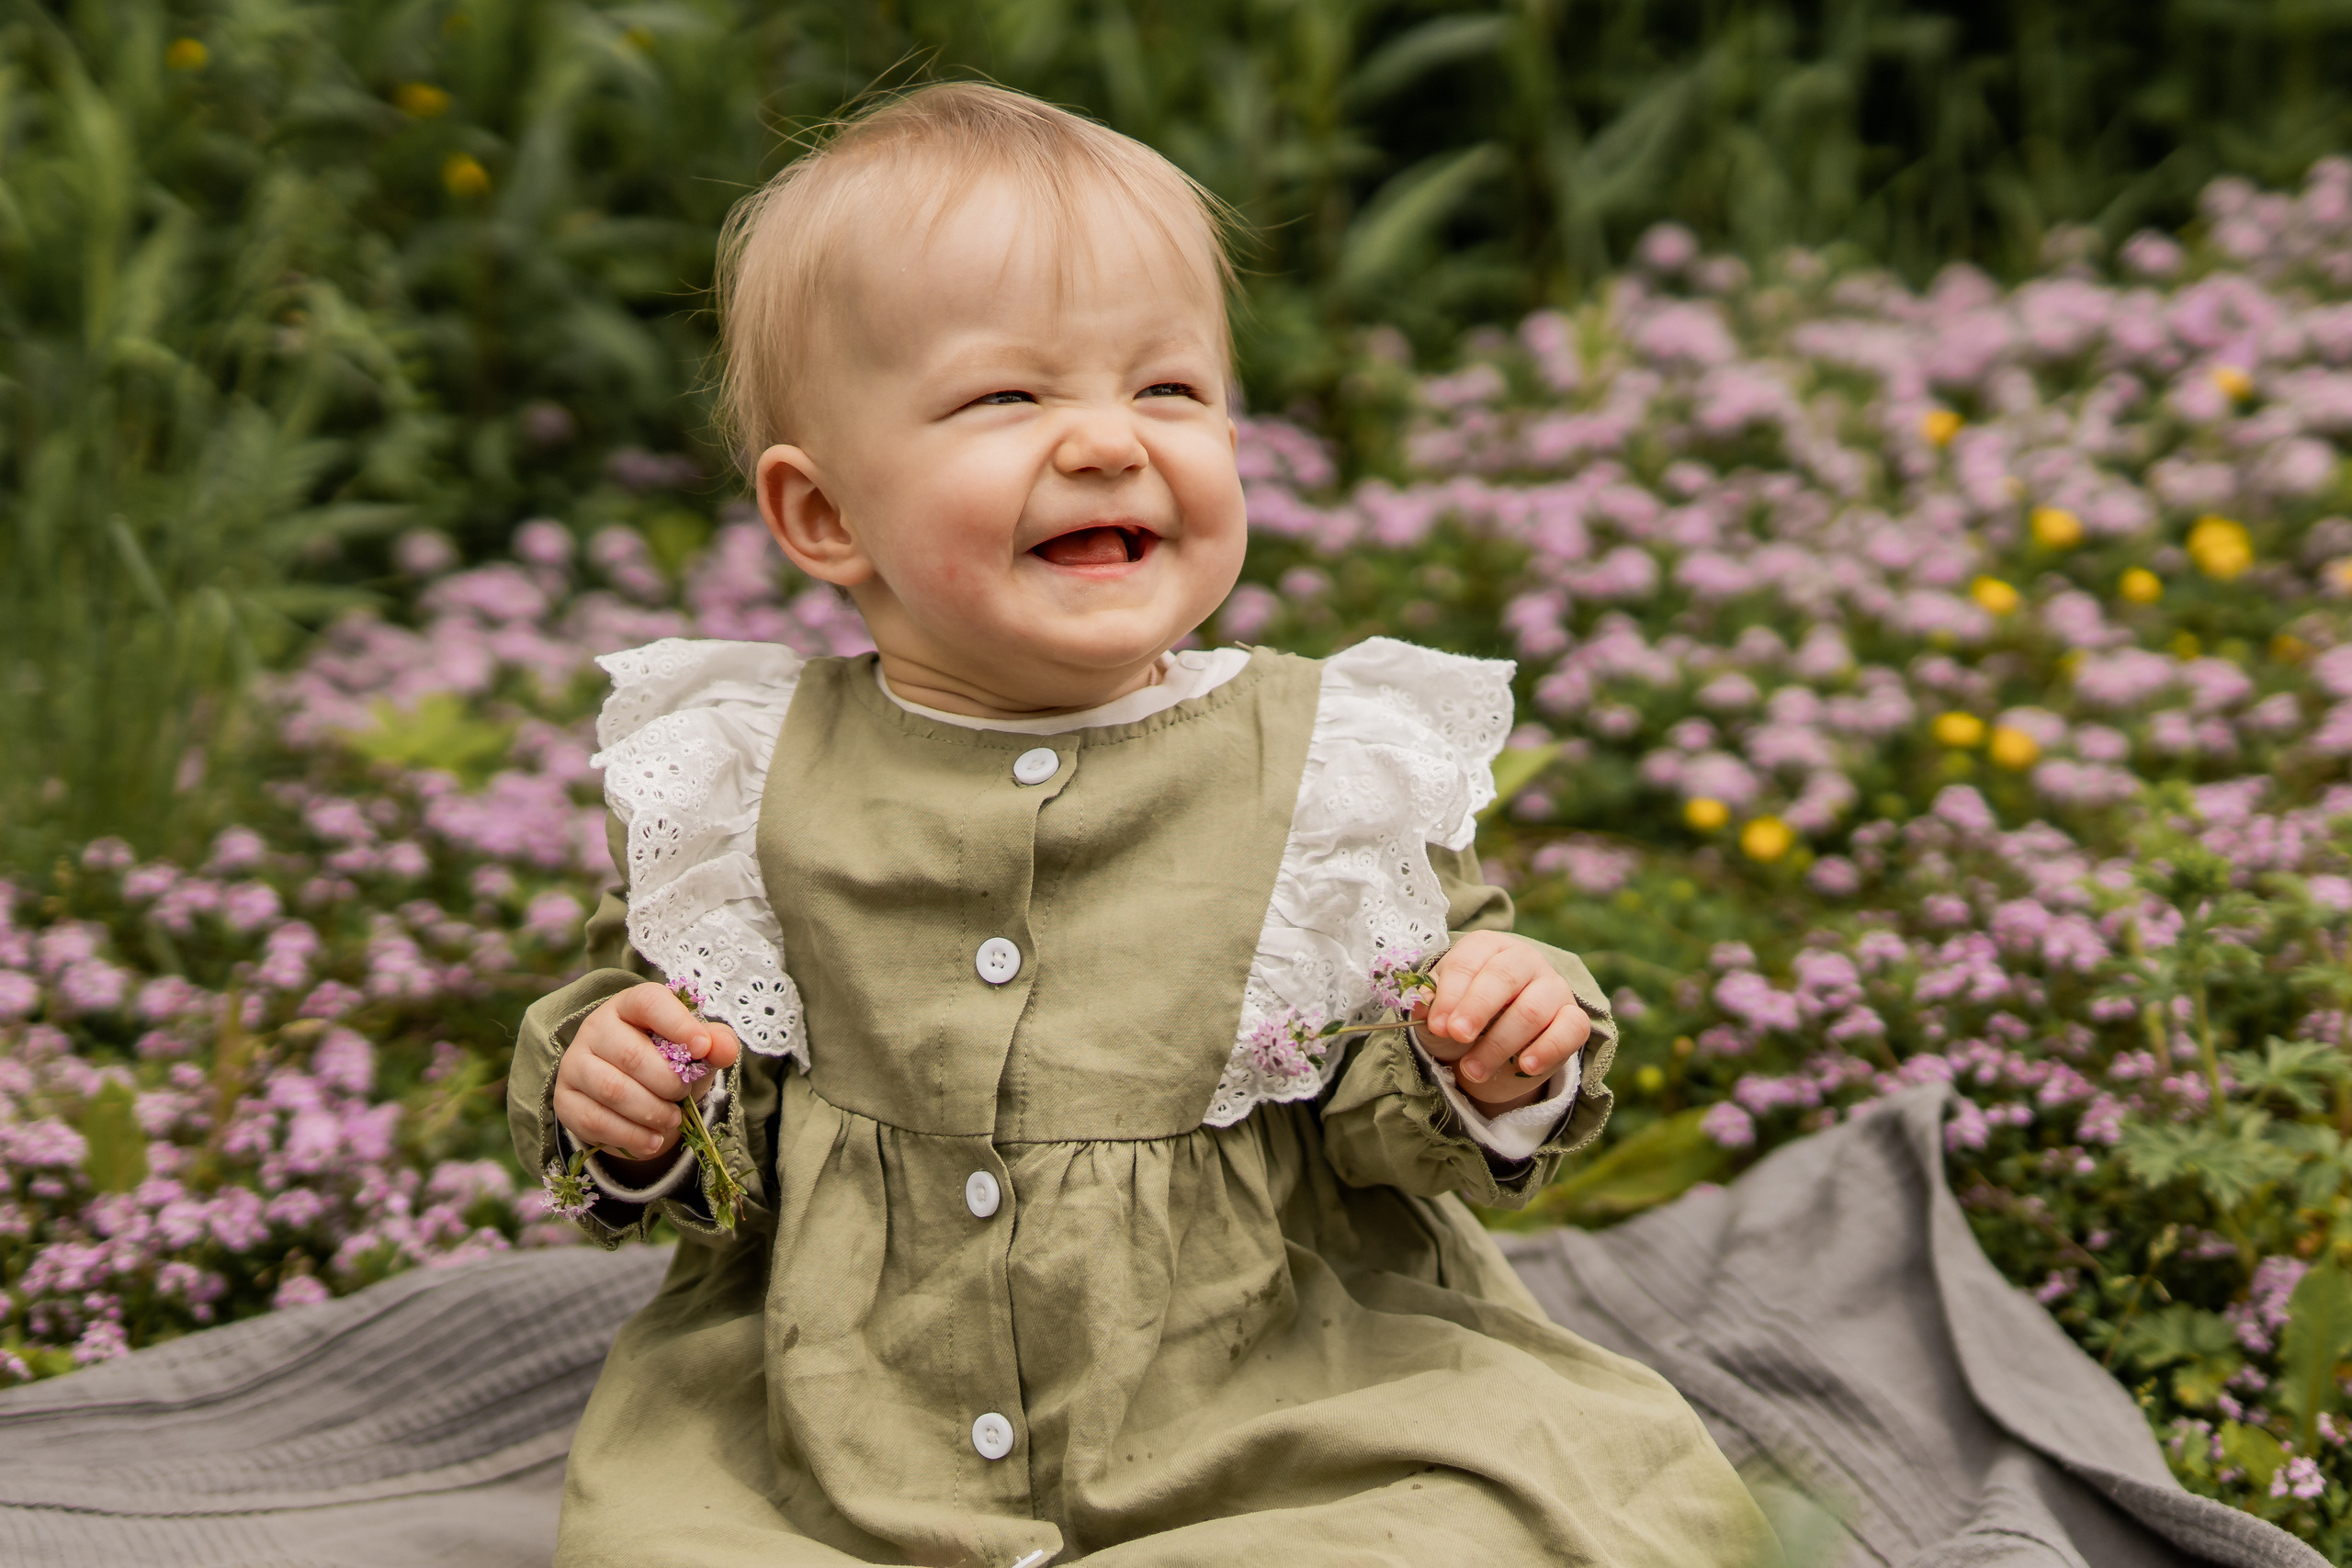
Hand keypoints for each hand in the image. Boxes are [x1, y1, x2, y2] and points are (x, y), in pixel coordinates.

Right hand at [554, 983, 741, 1171]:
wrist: (635, 1096)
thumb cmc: (668, 1061)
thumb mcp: (697, 1049)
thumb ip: (716, 1043)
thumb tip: (721, 1049)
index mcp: (630, 1005)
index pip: (648, 1003)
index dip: (678, 1024)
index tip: (702, 1048)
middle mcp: (595, 1028)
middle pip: (631, 1055)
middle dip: (668, 1082)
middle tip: (684, 1094)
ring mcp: (575, 1064)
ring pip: (613, 1090)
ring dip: (651, 1112)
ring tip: (672, 1119)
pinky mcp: (565, 1100)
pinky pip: (596, 1121)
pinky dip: (631, 1136)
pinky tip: (653, 1140)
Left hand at [1411, 931, 1591, 1111]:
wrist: (1493, 1055)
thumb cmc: (1463, 1024)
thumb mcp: (1439, 1018)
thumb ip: (1430, 1009)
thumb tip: (1422, 1002)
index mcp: (1486, 947)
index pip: (1468, 962)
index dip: (1451, 994)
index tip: (1437, 1025)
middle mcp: (1523, 959)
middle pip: (1503, 977)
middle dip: (1477, 1009)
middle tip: (1457, 1036)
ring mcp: (1553, 987)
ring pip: (1532, 1009)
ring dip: (1499, 1044)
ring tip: (1473, 1071)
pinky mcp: (1573, 1018)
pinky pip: (1571, 1029)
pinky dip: (1547, 1050)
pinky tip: (1525, 1067)